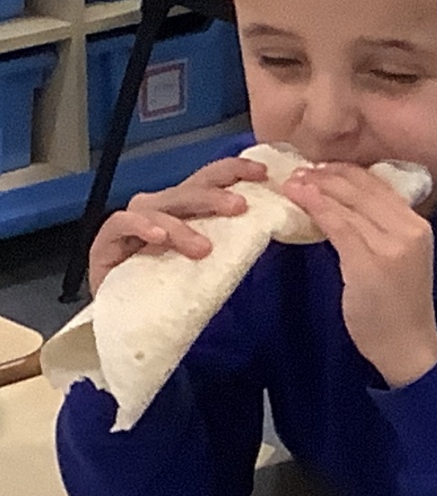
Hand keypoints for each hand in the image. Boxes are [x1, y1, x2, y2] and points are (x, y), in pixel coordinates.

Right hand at [87, 156, 268, 295]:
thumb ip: (232, 242)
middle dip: (215, 195)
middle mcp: (161, 209)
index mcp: (187, 209)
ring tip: (203, 248)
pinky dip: (141, 226)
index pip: (209, 178)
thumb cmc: (175, 291)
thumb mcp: (211, 264)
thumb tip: (269, 225)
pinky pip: (122, 223)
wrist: (134, 324)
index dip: (234, 170)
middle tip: (239, 207)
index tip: (262, 173)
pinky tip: (158, 236)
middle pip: (188, 189)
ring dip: (183, 226)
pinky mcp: (107, 242)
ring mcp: (133, 223)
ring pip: (159, 208)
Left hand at [281, 163, 436, 386]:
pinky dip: (316, 207)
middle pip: (364, 188)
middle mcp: (409, 229)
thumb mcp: (399, 259)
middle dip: (329, 174)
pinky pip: (338, 224)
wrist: (408, 345)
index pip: (380, 186)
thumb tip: (344, 208)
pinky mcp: (369, 262)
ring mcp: (391, 245)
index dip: (348, 172)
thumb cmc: (398, 307)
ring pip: (349, 203)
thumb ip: (380, 233)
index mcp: (418, 226)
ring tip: (292, 180)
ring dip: (316, 186)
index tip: (322, 167)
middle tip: (300, 169)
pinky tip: (298, 198)